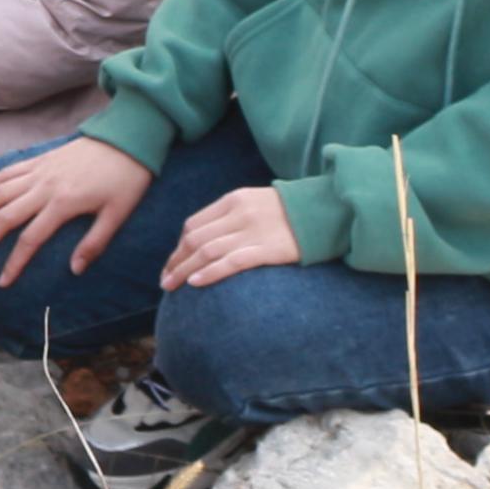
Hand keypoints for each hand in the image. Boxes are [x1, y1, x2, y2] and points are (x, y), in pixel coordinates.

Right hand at [0, 134, 156, 286]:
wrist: (127, 137)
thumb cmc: (127, 179)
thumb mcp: (118, 214)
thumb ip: (94, 243)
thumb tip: (74, 270)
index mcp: (63, 203)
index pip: (30, 239)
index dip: (13, 262)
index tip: (1, 282)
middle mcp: (44, 186)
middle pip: (4, 216)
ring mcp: (38, 170)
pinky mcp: (38, 159)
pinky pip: (6, 172)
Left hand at [161, 183, 300, 290]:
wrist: (325, 211)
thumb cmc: (289, 212)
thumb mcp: (254, 203)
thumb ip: (230, 217)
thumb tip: (203, 240)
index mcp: (233, 200)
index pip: (193, 225)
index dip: (178, 247)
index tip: (172, 264)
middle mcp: (239, 214)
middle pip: (195, 239)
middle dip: (176, 262)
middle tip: (165, 282)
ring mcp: (253, 231)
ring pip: (207, 251)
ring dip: (185, 271)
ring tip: (172, 287)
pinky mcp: (268, 249)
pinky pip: (232, 262)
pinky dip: (210, 272)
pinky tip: (196, 283)